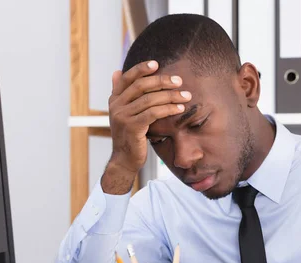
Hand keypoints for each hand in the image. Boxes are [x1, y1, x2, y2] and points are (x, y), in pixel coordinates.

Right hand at [102, 60, 190, 193]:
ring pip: (149, 99)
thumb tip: (116, 72)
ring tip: (186, 96)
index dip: (141, 69)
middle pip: (141, 86)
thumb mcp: (123, 113)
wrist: (124, 159)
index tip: (157, 64)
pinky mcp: (132, 128)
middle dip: (162, 81)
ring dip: (170, 96)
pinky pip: (153, 113)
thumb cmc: (129, 135)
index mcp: (114, 99)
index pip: (127, 78)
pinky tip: (179, 108)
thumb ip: (122, 94)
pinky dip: (168, 109)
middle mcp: (116, 106)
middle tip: (179, 81)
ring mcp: (123, 117)